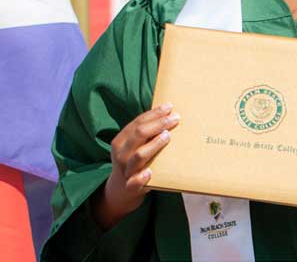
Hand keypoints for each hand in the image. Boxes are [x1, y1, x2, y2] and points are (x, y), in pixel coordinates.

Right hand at [92, 102, 179, 229]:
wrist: (120, 191)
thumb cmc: (133, 161)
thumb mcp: (133, 145)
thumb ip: (146, 133)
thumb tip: (168, 113)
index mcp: (121, 141)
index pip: (137, 123)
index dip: (154, 114)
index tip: (169, 107)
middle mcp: (121, 154)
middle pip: (139, 135)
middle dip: (158, 124)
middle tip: (175, 119)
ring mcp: (126, 171)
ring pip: (139, 155)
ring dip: (154, 145)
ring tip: (167, 136)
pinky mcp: (131, 187)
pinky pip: (134, 182)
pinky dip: (141, 177)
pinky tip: (149, 172)